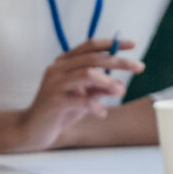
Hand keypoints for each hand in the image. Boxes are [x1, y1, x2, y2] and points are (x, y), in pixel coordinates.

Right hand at [20, 37, 143, 150]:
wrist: (33, 130)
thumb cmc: (61, 110)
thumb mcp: (84, 97)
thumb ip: (99, 89)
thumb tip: (121, 85)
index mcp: (64, 63)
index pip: (90, 46)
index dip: (112, 44)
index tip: (133, 44)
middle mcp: (57, 69)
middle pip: (93, 58)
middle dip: (119, 61)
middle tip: (139, 66)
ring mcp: (54, 84)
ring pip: (87, 73)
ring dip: (108, 82)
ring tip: (120, 91)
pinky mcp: (53, 102)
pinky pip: (82, 100)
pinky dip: (96, 106)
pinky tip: (101, 113)